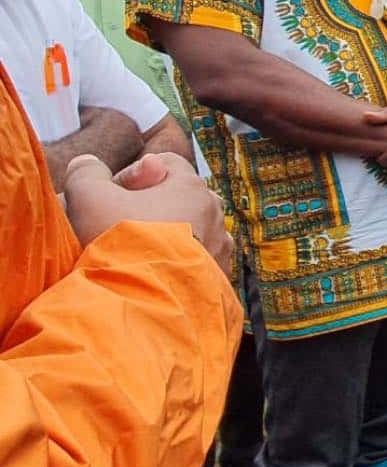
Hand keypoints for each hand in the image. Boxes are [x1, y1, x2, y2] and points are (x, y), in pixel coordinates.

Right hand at [63, 152, 233, 272]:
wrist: (147, 303)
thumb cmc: (121, 243)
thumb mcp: (89, 199)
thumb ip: (87, 174)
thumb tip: (87, 164)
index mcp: (191, 187)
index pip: (166, 163)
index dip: (135, 174)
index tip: (114, 195)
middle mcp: (213, 213)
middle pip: (181, 197)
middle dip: (152, 207)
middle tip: (122, 227)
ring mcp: (219, 247)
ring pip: (193, 231)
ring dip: (169, 238)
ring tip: (139, 256)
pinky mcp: (219, 278)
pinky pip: (200, 263)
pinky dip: (179, 265)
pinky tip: (155, 277)